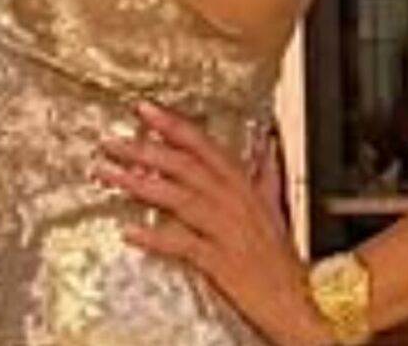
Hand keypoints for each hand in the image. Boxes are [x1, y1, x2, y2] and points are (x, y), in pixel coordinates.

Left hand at [96, 102, 336, 345]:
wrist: (297, 298)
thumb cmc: (281, 258)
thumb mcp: (276, 208)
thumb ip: (267, 175)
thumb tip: (268, 145)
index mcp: (243, 186)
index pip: (203, 146)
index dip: (173, 125)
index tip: (145, 110)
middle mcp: (233, 202)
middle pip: (184, 166)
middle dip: (145, 150)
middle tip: (112, 142)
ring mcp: (225, 229)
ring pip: (179, 198)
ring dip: (141, 185)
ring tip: (110, 175)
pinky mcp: (218, 260)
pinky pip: (183, 244)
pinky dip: (156, 238)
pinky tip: (130, 232)